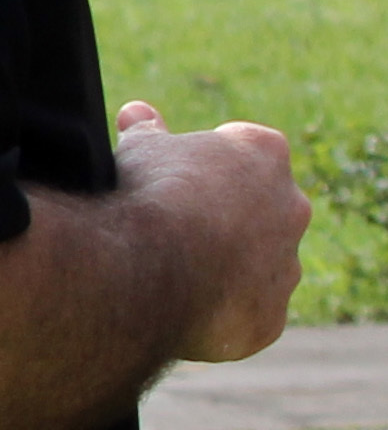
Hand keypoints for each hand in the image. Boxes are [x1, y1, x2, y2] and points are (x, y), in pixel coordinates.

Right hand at [115, 100, 310, 363]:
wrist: (154, 267)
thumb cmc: (149, 194)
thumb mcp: (138, 148)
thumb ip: (146, 131)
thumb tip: (137, 113)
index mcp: (265, 154)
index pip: (245, 147)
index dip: (207, 160)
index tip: (176, 173)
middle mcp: (292, 207)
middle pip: (262, 206)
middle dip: (227, 212)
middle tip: (175, 219)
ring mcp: (287, 266)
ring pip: (259, 263)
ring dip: (227, 263)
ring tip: (172, 266)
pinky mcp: (271, 317)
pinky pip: (246, 310)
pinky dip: (219, 308)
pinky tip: (179, 302)